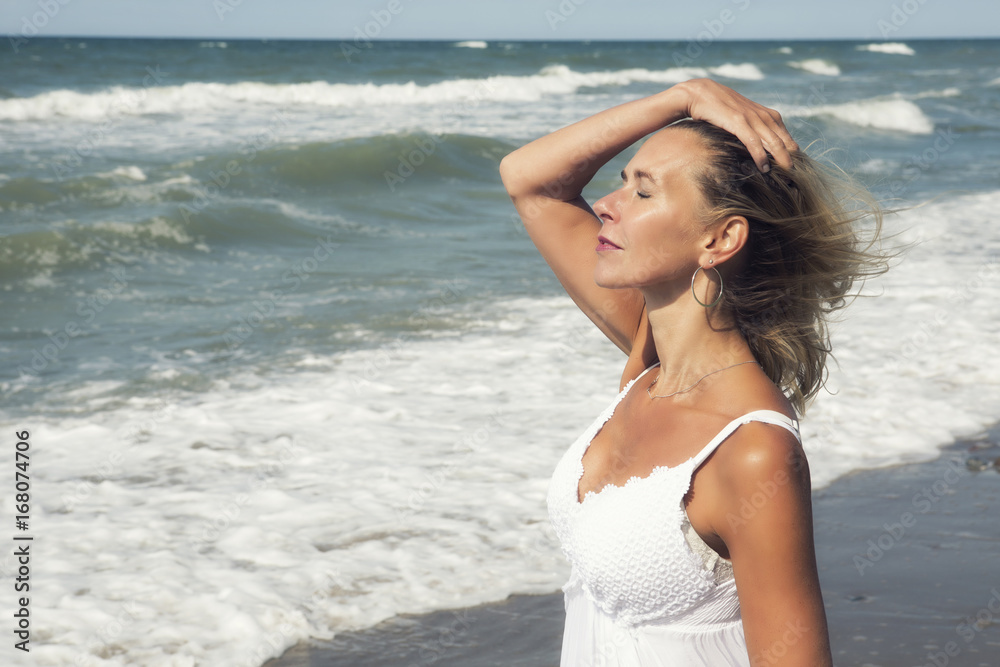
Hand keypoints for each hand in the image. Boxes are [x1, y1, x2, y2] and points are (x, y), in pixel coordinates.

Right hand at [671, 78, 797, 171]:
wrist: (700, 93)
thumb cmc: (719, 109)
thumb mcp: (742, 118)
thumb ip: (752, 128)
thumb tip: (758, 148)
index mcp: (767, 114)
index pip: (786, 136)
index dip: (792, 152)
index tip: (796, 167)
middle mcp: (763, 115)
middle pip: (784, 140)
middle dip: (792, 158)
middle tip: (796, 175)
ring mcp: (751, 118)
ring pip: (773, 142)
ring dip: (781, 159)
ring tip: (787, 174)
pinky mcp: (738, 122)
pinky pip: (753, 141)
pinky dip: (760, 155)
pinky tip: (763, 167)